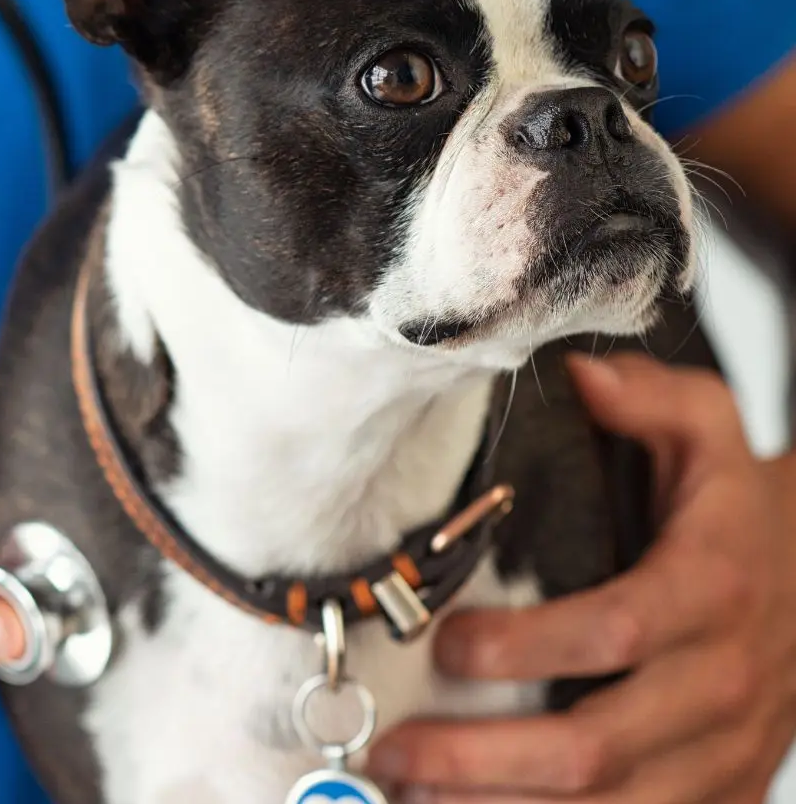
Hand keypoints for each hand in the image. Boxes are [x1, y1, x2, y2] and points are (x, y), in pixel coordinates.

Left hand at [367, 352, 795, 803]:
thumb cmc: (739, 501)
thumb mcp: (708, 425)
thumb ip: (648, 398)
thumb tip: (580, 375)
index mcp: (710, 588)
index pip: (613, 631)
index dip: (526, 647)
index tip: (446, 643)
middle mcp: (721, 681)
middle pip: (598, 745)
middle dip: (487, 760)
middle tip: (397, 751)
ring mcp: (726, 748)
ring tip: (417, 799)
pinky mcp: (723, 788)